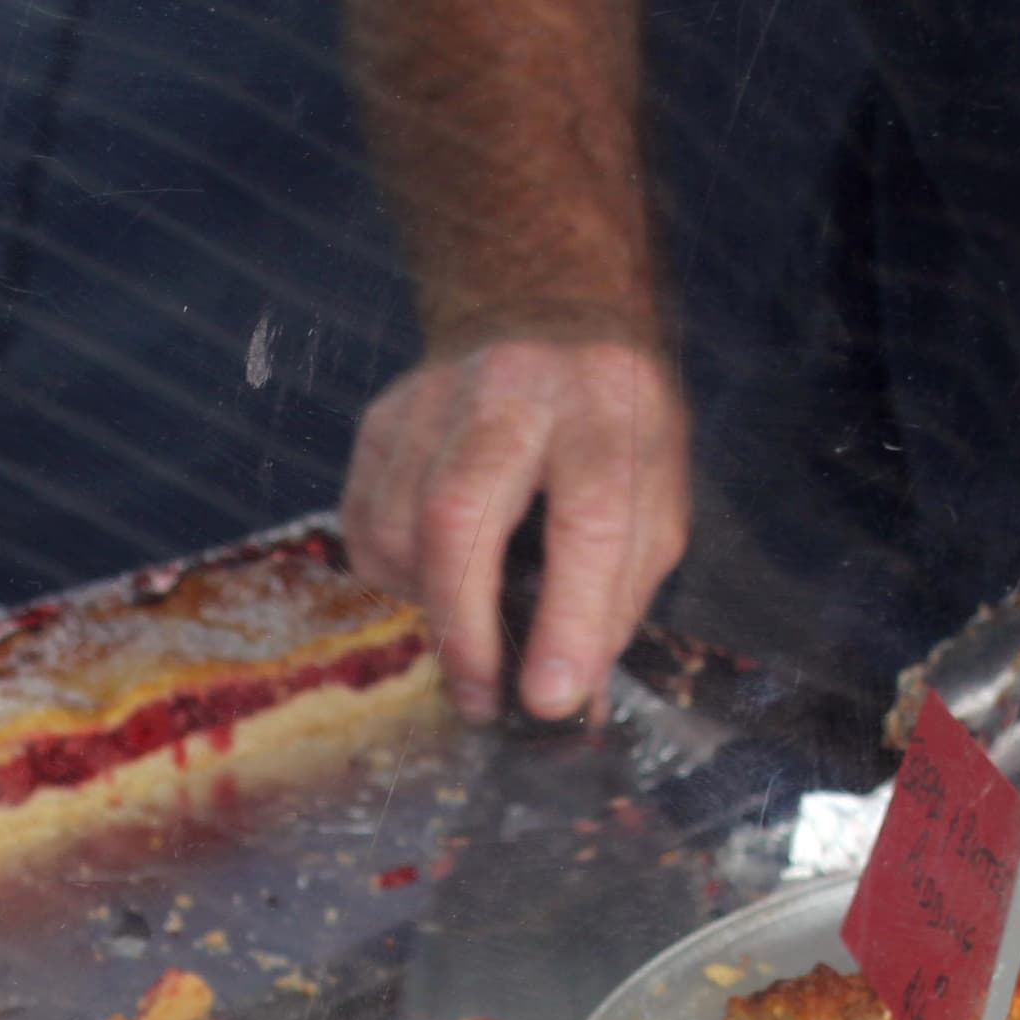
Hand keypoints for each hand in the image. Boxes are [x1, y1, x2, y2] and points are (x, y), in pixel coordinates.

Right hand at [339, 327, 688, 721]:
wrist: (549, 316)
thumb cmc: (611, 430)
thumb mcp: (654, 501)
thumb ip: (617, 598)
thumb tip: (570, 702)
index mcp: (604, 409)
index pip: (587, 519)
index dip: (569, 619)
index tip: (550, 698)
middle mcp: (515, 390)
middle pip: (459, 511)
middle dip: (465, 623)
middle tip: (480, 697)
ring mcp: (434, 396)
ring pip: (398, 524)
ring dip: (428, 603)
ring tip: (468, 627)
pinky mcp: (382, 416)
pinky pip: (364, 521)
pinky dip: (394, 573)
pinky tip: (435, 573)